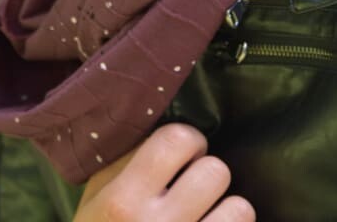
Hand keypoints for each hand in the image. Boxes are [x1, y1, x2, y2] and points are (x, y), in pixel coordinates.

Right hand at [74, 123, 254, 220]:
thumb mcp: (96, 200)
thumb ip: (126, 160)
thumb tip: (167, 123)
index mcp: (123, 201)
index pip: (177, 139)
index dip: (188, 141)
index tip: (184, 153)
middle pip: (216, 171)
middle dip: (208, 175)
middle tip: (195, 188)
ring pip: (240, 209)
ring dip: (228, 211)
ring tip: (208, 217)